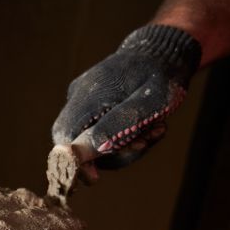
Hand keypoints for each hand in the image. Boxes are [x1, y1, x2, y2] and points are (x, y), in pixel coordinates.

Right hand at [52, 24, 201, 168]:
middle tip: (145, 142)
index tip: (95, 179)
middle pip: (78, 141)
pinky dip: (125, 136)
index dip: (75, 161)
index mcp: (88, 94)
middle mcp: (79, 96)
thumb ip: (115, 127)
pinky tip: (149, 126)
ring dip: (125, 145)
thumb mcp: (148, 103)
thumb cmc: (160, 75)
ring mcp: (85, 99)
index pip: (65, 137)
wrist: (165, 49)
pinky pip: (102, 130)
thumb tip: (83, 155)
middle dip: (111, 152)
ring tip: (155, 130)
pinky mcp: (94, 104)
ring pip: (93, 139)